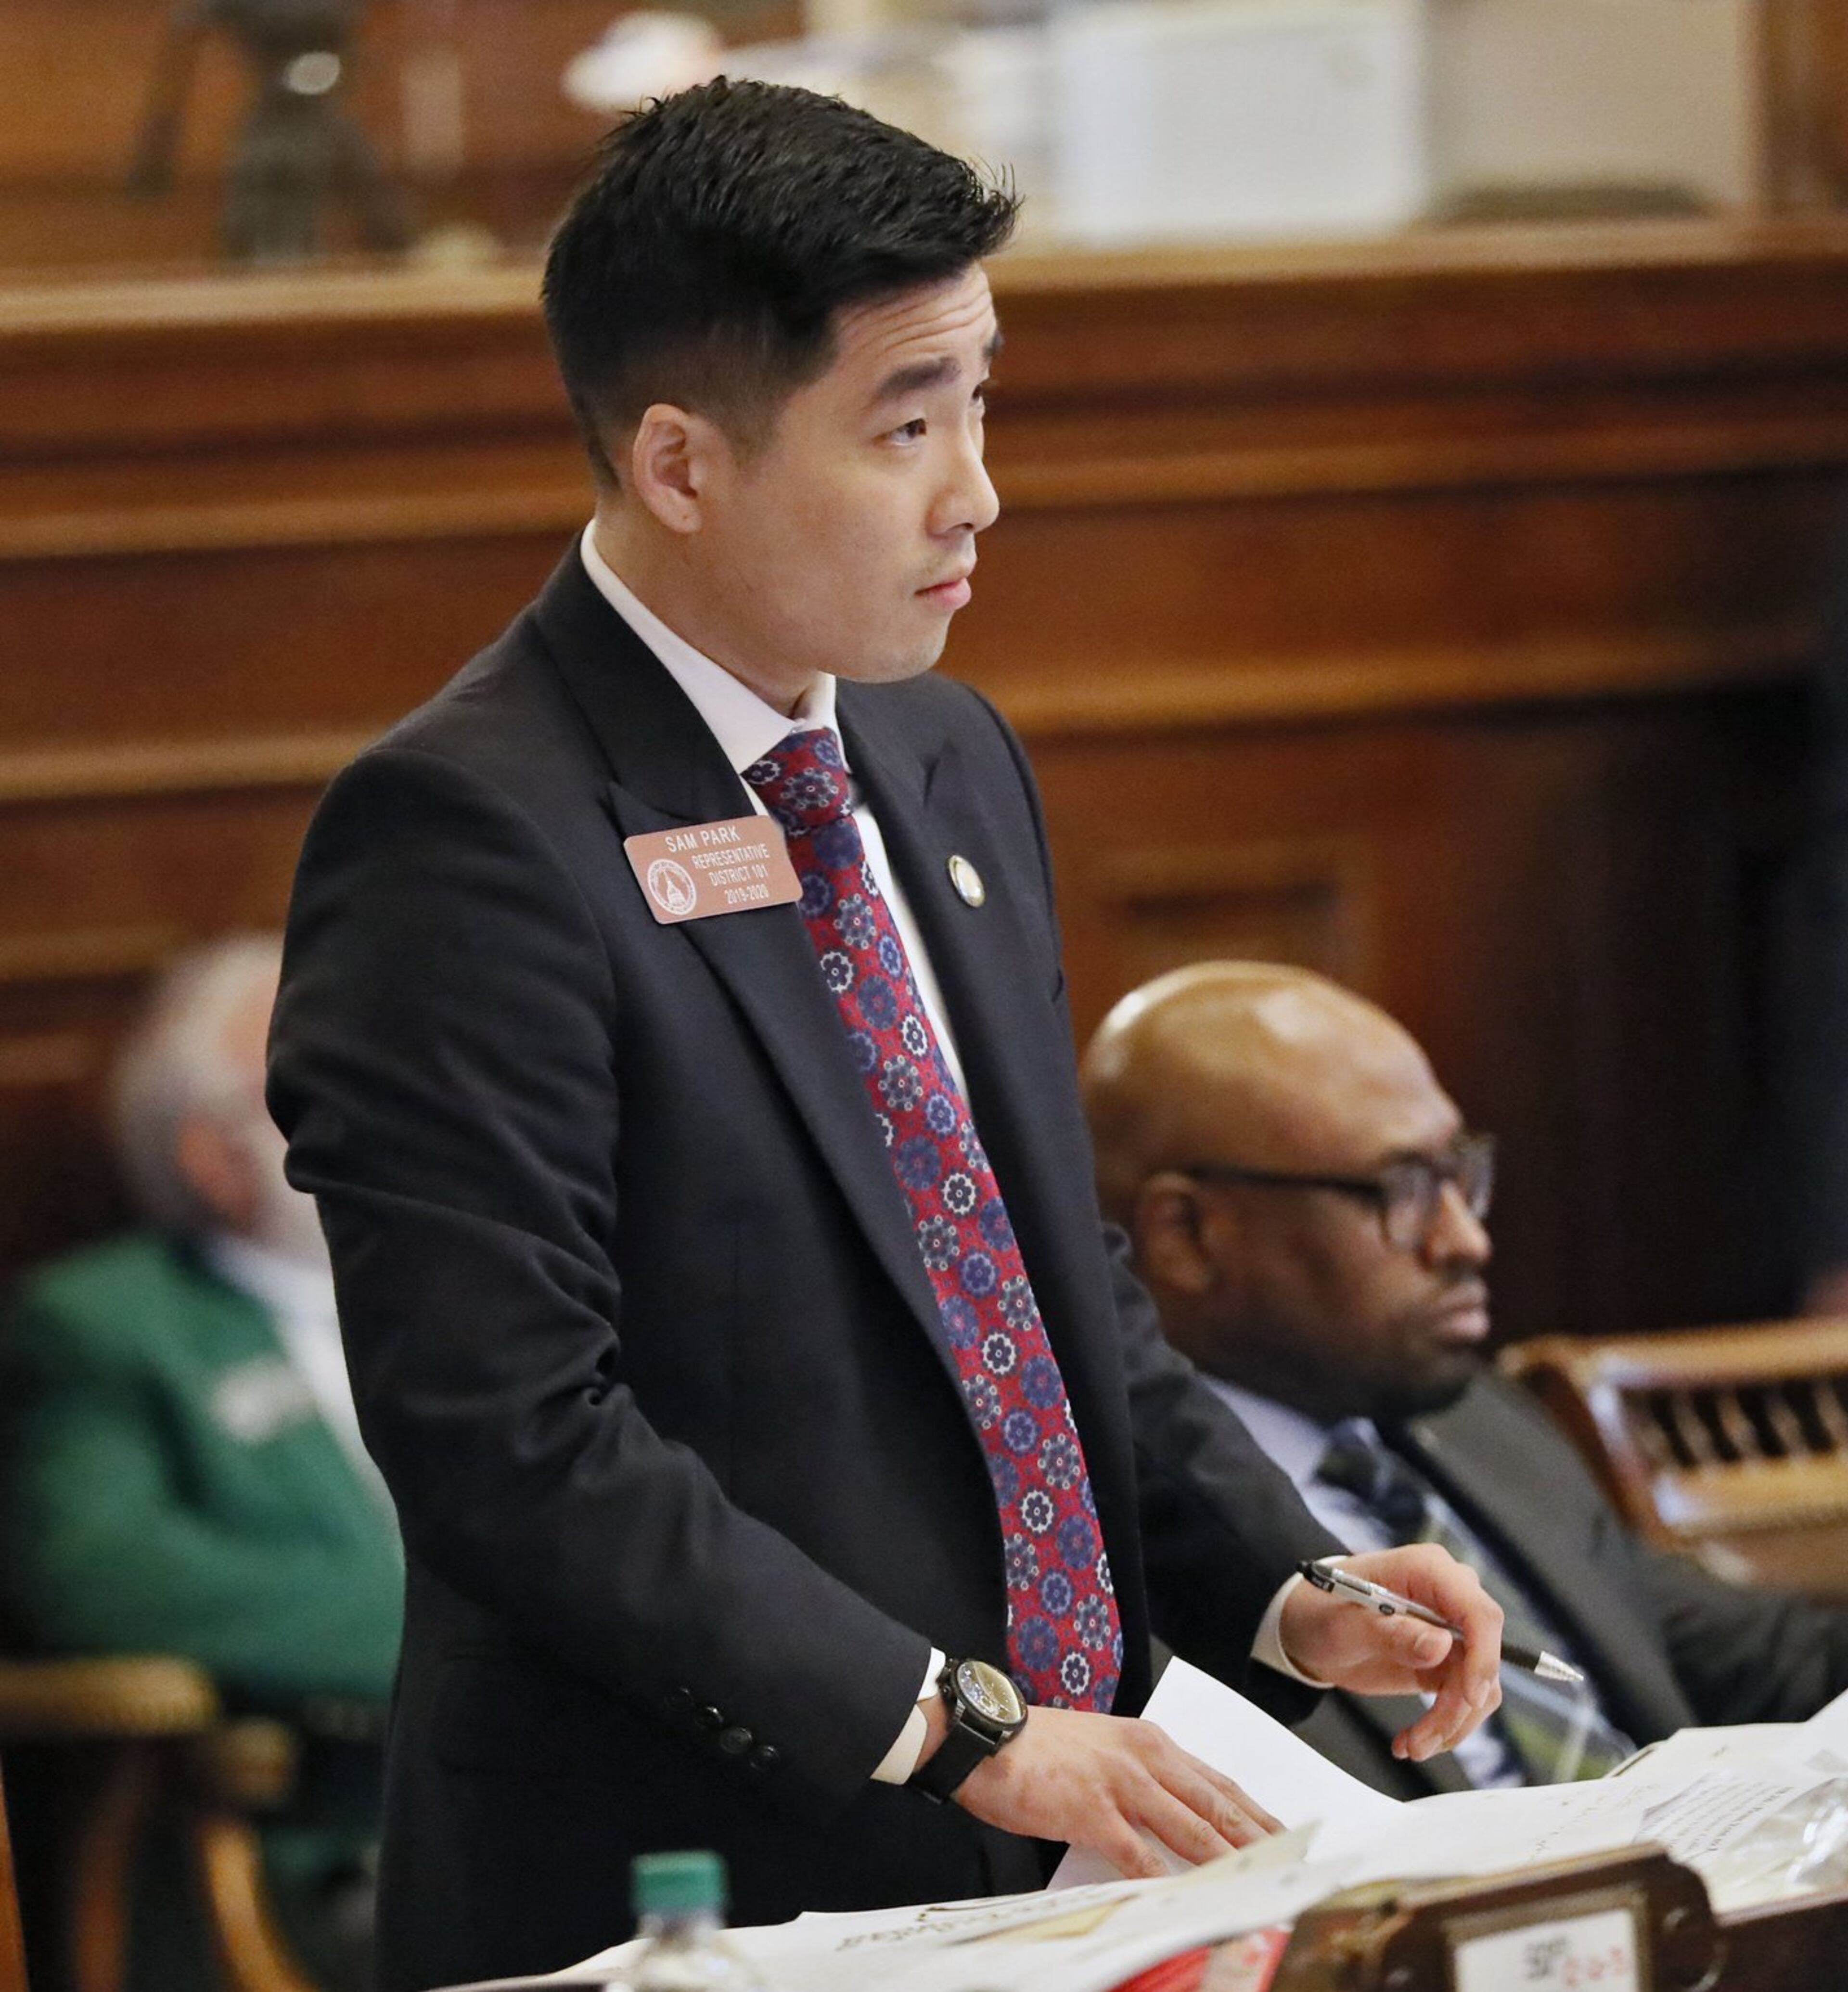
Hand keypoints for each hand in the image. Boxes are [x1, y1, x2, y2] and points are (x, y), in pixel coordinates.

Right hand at [948, 1705, 1279, 1878]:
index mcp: (1150, 1743)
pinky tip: (1185, 1904)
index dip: (1257, 1814)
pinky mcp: (1091, 1810)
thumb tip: (1177, 1823)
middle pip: (1217, 1806)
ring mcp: (1120, 1783)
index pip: (1219, 1783)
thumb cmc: (1040, 1747)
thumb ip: (1143, 1781)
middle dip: (1259, 1842)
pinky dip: (1165, 1883)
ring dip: (1227, 1865)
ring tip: (1258, 1891)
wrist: (987, 1735)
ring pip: (1191, 1830)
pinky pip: (1138, 1855)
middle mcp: (1145, 1758)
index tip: (1288, 1839)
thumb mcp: (1104, 1749)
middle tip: (1293, 1871)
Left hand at [1278, 1544, 1502, 1762]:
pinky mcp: (1446, 1661)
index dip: (1484, 1656)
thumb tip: (1441, 1645)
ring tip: (1411, 1746)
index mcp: (1427, 1570)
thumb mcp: (1344, 1624)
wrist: (1310, 1628)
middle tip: (1421, 1741)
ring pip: (1479, 1686)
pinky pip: (1465, 1699)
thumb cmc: (1321, 1612)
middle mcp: (1448, 1597)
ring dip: (1451, 1723)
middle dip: (1459, 1705)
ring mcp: (1450, 1630)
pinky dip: (1445, 1725)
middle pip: (1483, 1656)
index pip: (1479, 1612)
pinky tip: (1412, 1739)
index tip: (1467, 1697)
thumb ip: (1390, 1633)